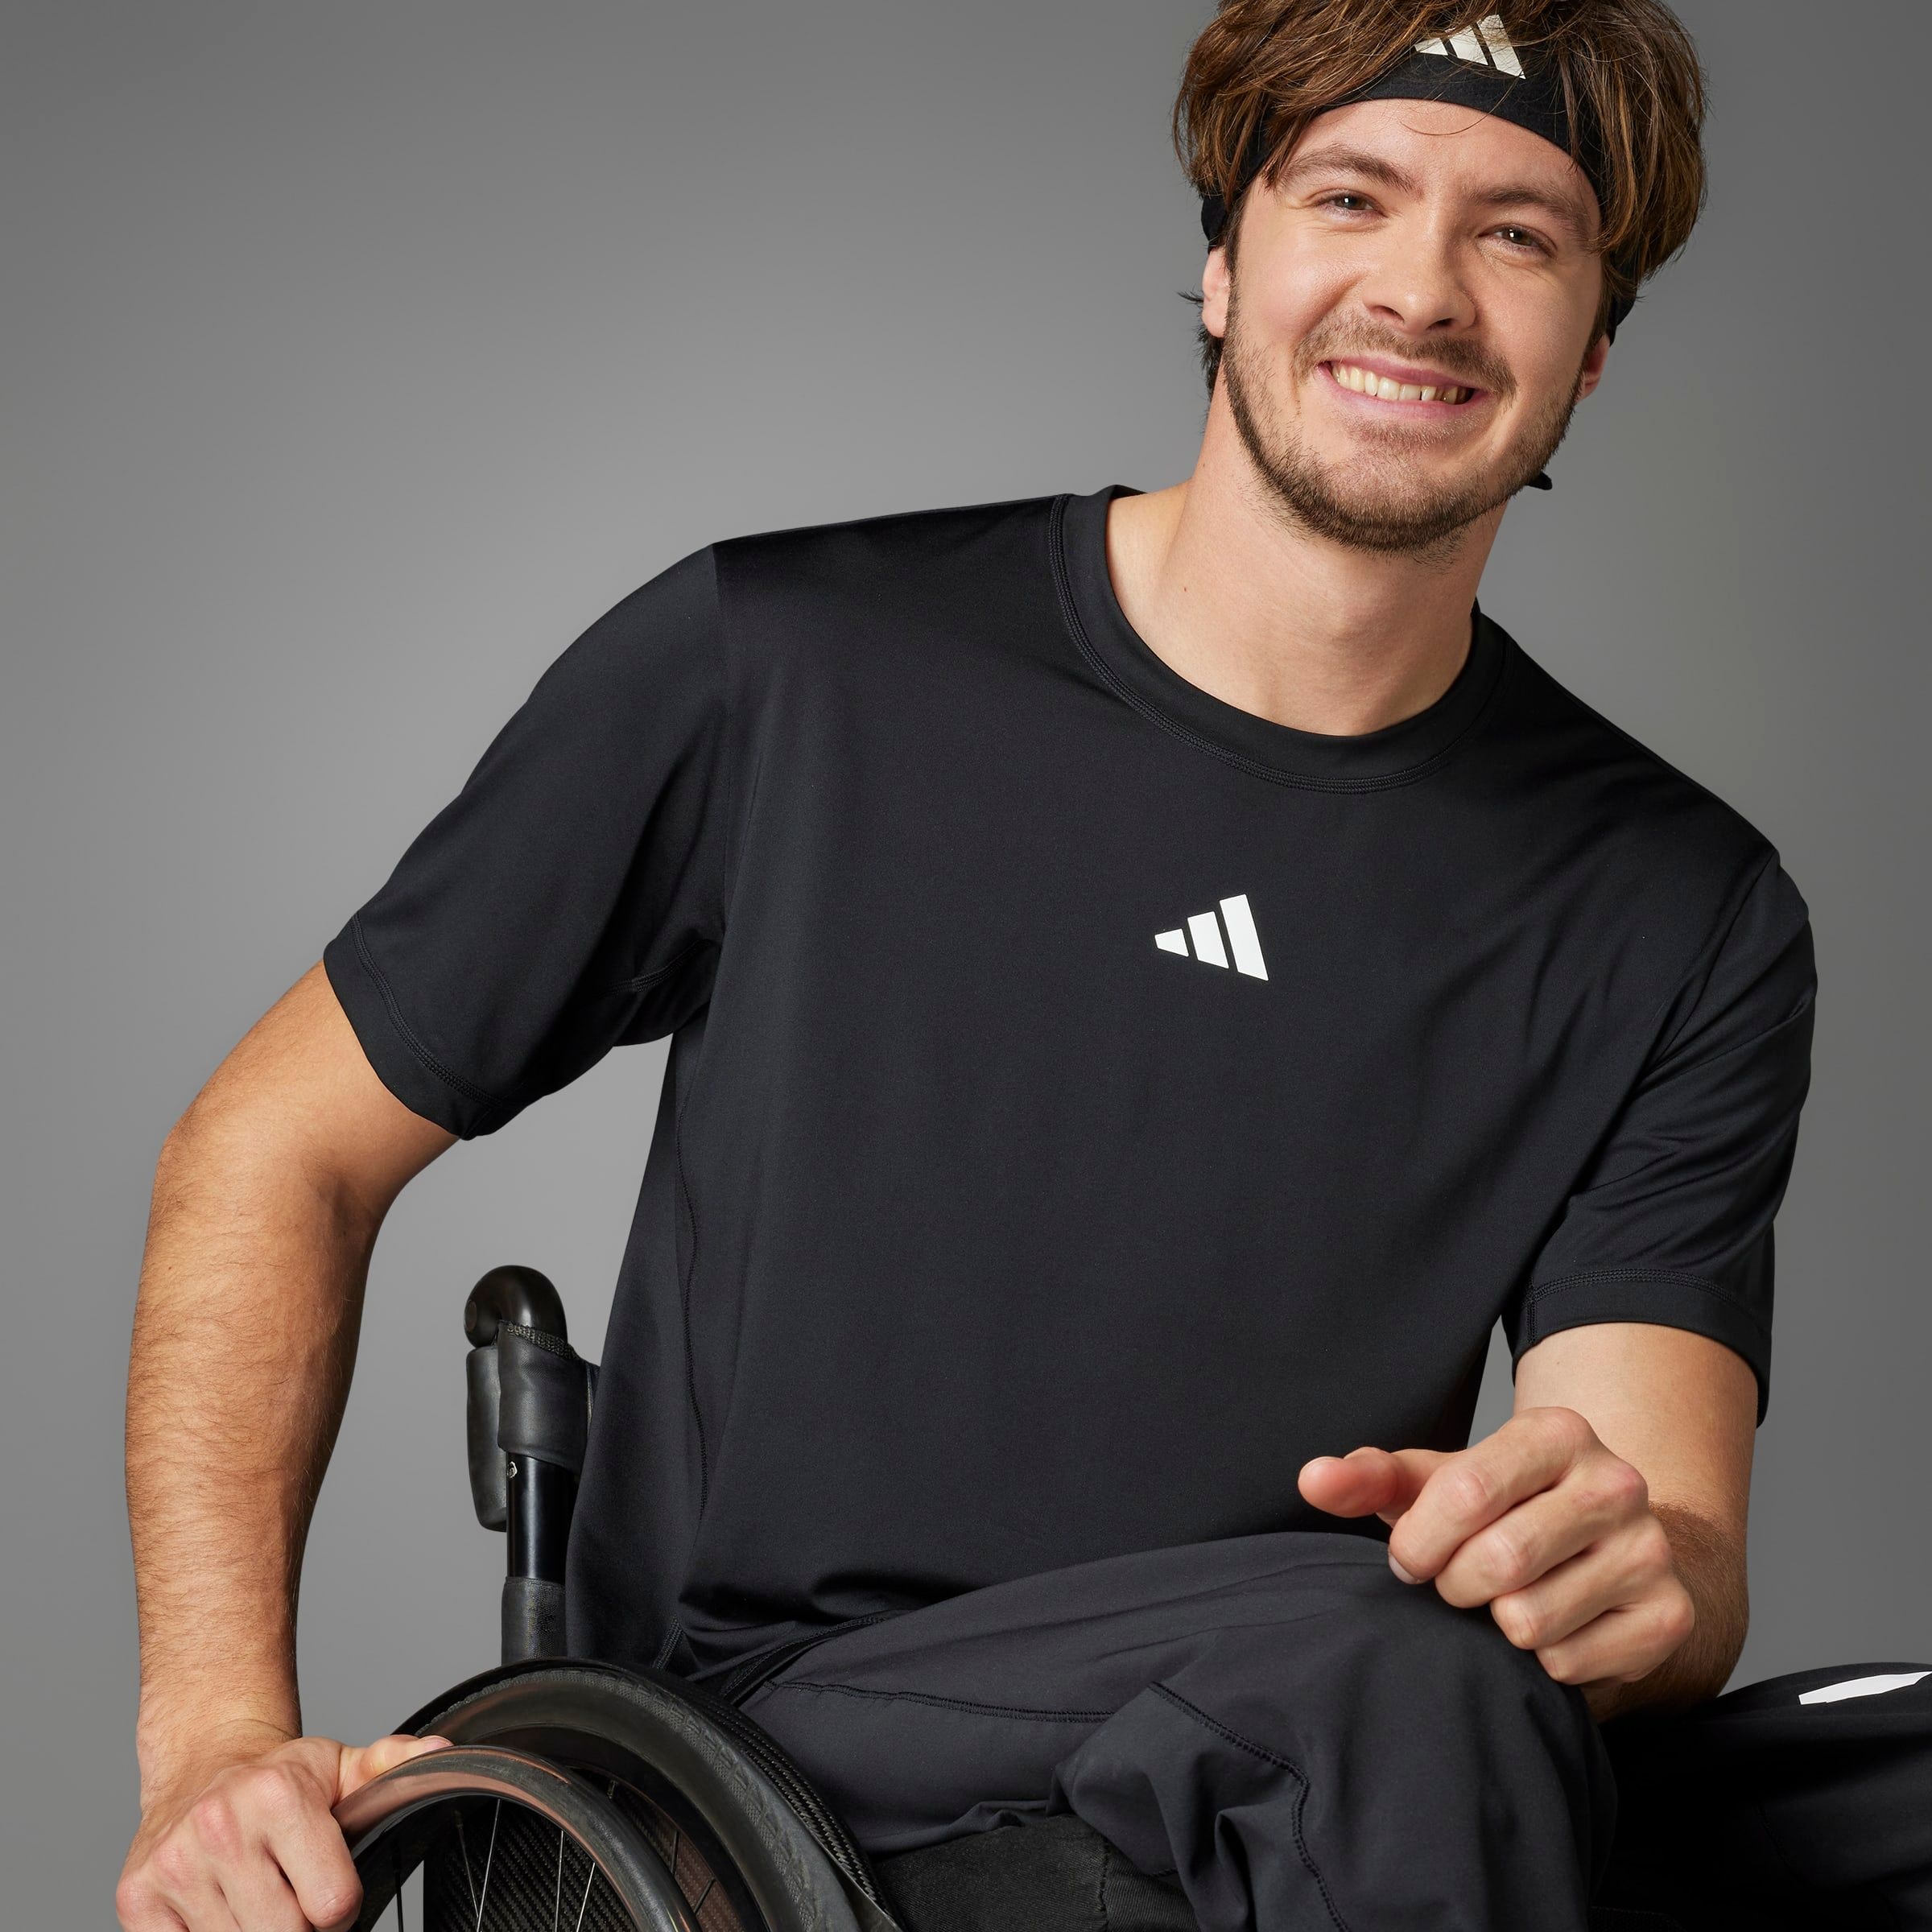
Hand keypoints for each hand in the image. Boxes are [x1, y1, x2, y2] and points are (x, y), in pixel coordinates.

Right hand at [117, 1721, 449, 1930]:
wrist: (203, 1762)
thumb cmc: (279, 1776)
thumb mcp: (341, 1767)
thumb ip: (394, 1767)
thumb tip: (444, 1754)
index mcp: (279, 1797)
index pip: (333, 1902)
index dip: (340, 1906)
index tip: (331, 1889)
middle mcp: (221, 1827)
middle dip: (300, 1927)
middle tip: (293, 1899)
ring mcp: (174, 1866)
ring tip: (259, 1901)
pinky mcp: (137, 1900)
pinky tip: (222, 1913)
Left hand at [1298, 1406, 1694, 1704]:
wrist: (1606, 1552)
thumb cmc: (1502, 1512)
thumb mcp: (1436, 1484)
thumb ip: (1370, 1478)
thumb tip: (1312, 1478)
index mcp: (1556, 1432)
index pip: (1465, 1493)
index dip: (1420, 1542)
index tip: (1411, 1559)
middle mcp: (1616, 1482)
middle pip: (1499, 1561)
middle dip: (1455, 1586)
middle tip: (1457, 1585)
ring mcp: (1650, 1550)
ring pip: (1531, 1620)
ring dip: (1495, 1625)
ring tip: (1502, 1602)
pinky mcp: (1668, 1616)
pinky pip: (1569, 1663)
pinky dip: (1540, 1661)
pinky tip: (1550, 1626)